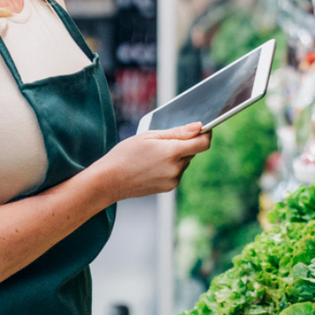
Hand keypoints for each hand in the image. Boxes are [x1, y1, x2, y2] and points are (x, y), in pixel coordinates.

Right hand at [96, 122, 210, 202]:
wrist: (109, 180)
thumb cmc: (126, 154)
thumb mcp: (149, 136)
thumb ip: (177, 132)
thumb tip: (198, 127)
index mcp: (172, 153)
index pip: (203, 143)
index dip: (206, 133)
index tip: (202, 128)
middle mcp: (176, 169)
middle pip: (193, 151)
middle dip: (185, 143)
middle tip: (163, 141)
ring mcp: (173, 180)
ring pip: (185, 161)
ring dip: (177, 155)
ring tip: (154, 154)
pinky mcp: (169, 187)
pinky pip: (177, 171)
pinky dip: (171, 165)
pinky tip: (153, 164)